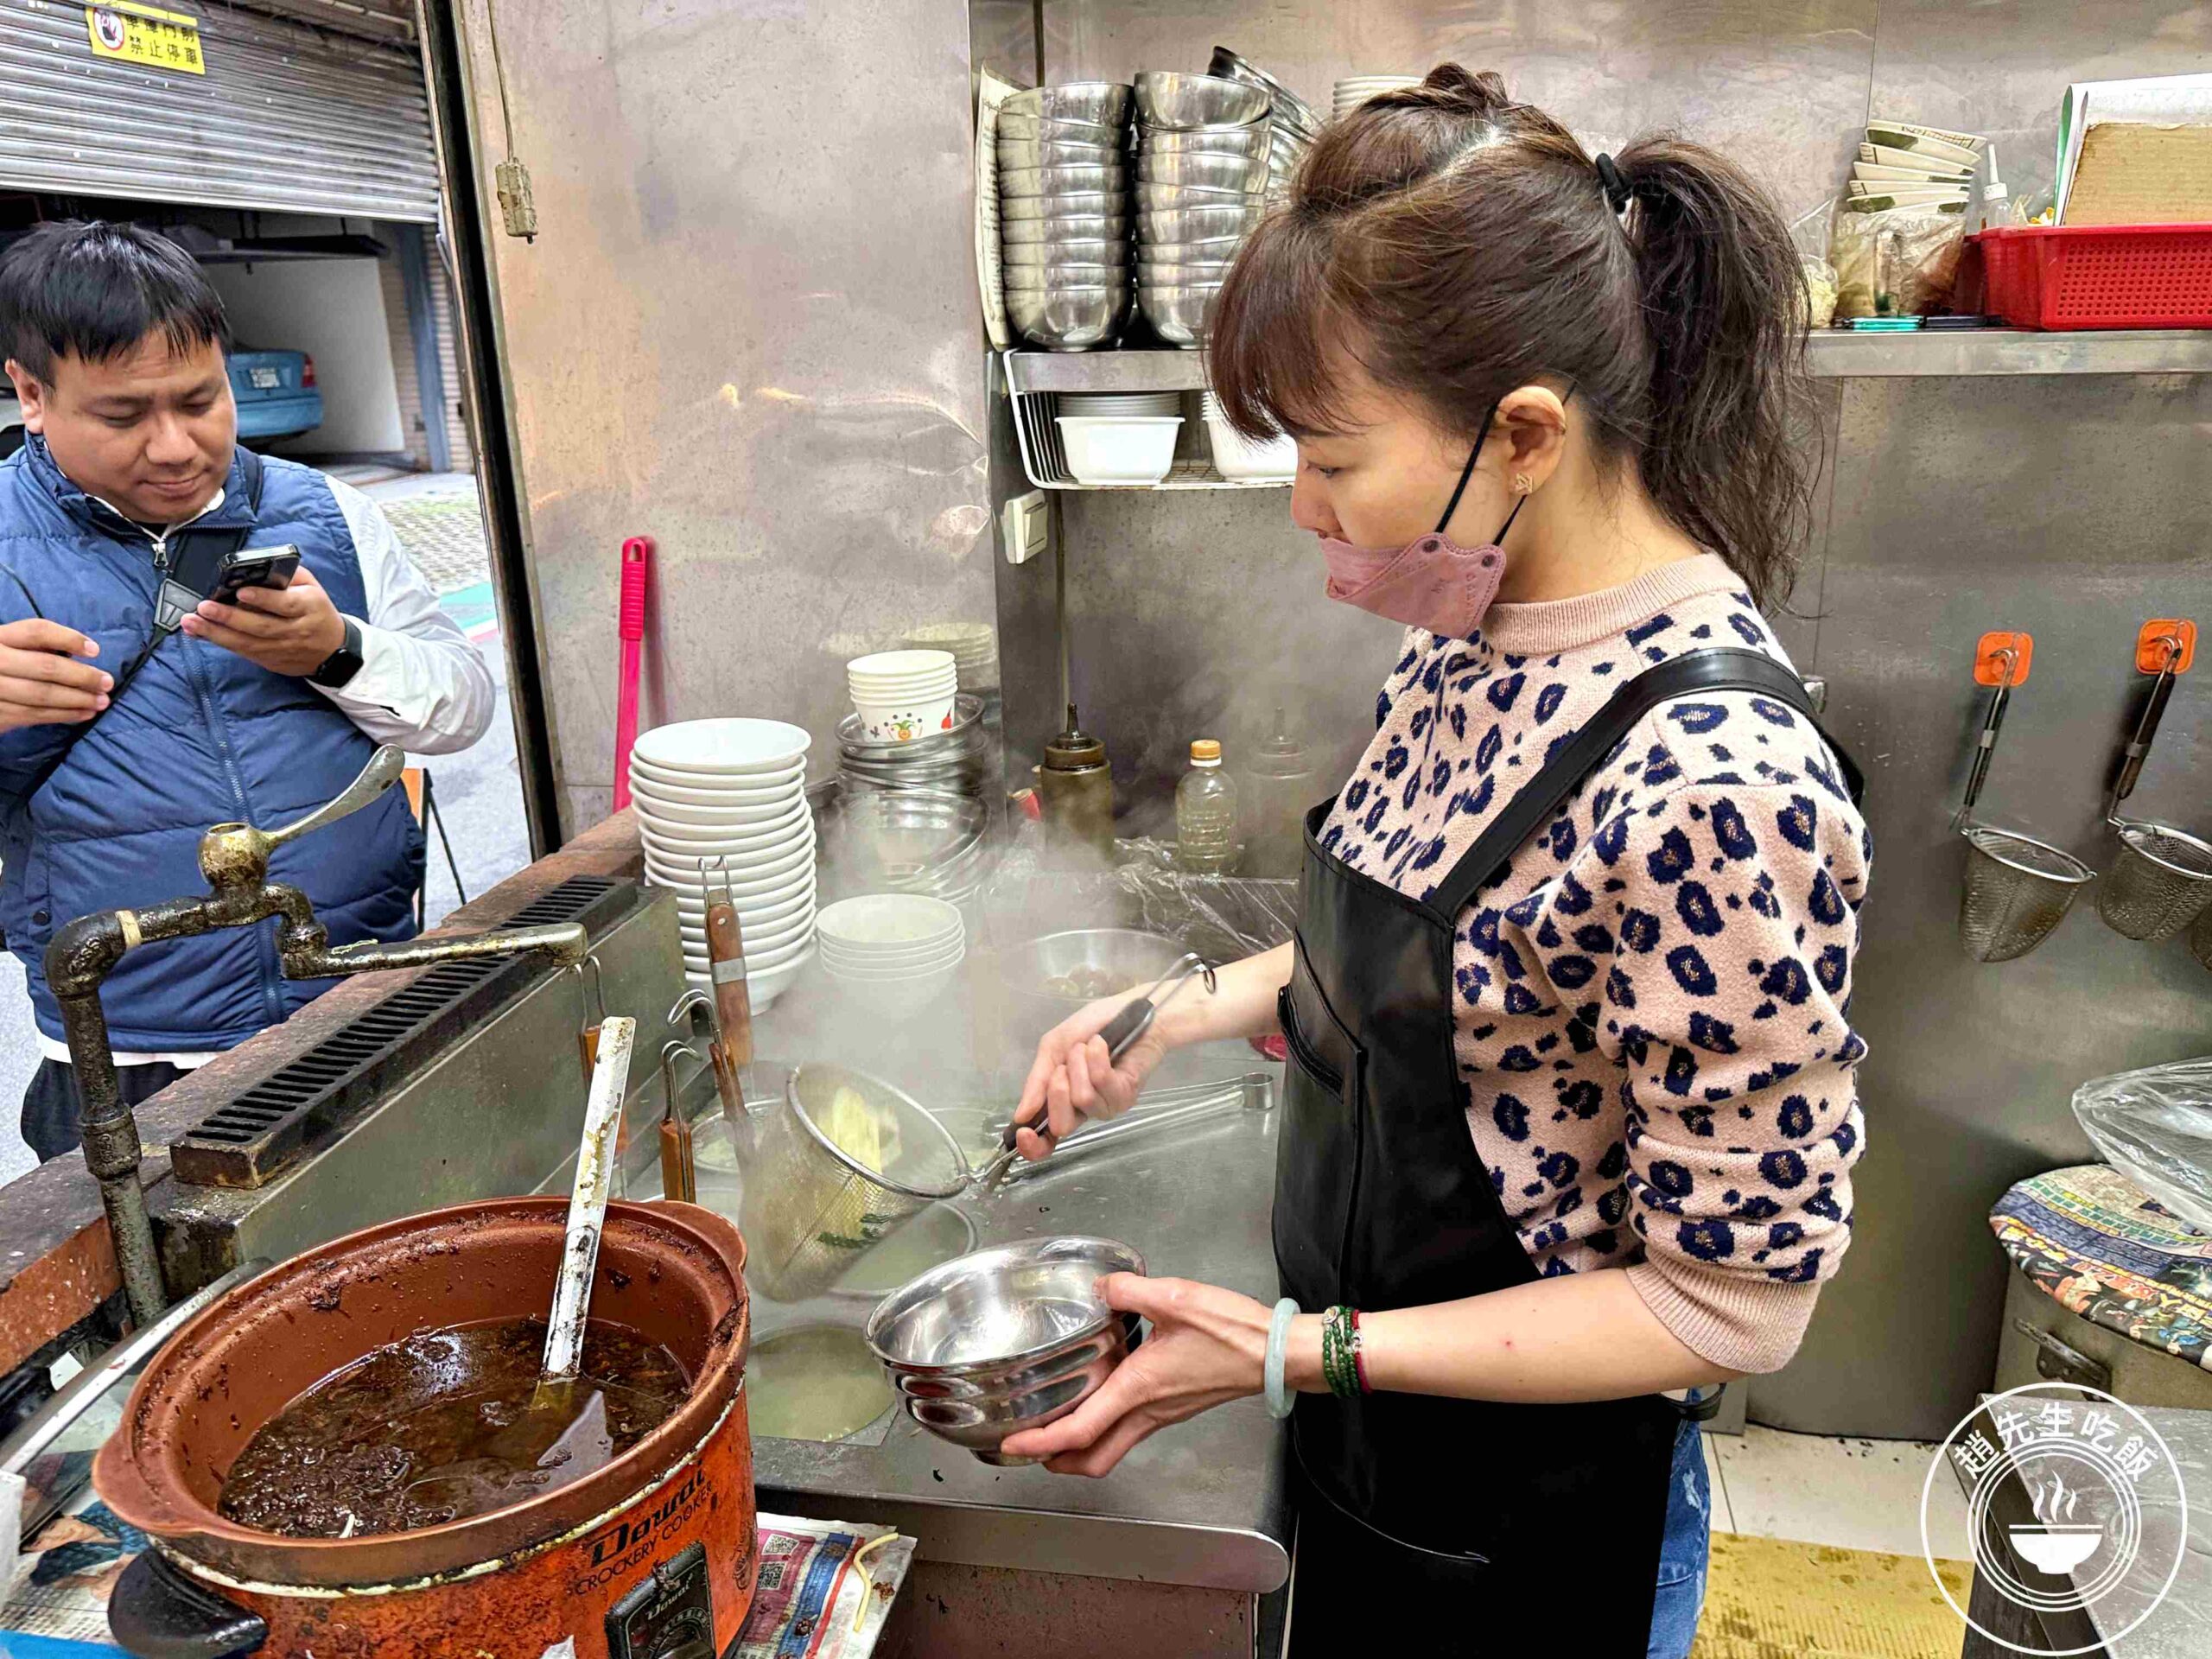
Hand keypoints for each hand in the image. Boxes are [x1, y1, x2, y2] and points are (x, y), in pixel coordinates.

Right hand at [0, 620, 111, 732]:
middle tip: (107, 683)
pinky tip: (84, 714)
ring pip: (42, 694)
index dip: (68, 639)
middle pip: (45, 666)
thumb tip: (80, 653)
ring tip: (102, 702)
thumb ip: (35, 646)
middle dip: (82, 676)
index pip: (36, 631)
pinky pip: (34, 715)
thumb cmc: (2, 666)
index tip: (95, 651)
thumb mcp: (10, 648)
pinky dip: (63, 715)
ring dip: (78, 699)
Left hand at [180, 565, 346, 677]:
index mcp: (309, 607)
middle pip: (261, 626)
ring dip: (217, 633)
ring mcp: (283, 648)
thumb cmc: (316, 611)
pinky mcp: (272, 661)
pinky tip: (201, 633)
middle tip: (204, 607)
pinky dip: (221, 642)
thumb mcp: (312, 587)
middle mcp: (296, 630)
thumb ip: (288, 575)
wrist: (333, 650)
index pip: (286, 604)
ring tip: (192, 622)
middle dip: (230, 617)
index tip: (240, 591)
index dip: (263, 599)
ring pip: (248, 643)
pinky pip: (244, 652)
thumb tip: (257, 567)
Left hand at [998, 1275, 1272, 1474]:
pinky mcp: (1174, 1407)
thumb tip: (1100, 1286)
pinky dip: (1104, 1427)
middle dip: (1056, 1461)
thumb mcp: (1174, 1297)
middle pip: (1093, 1458)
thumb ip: (1129, 1289)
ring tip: (1054, 1425)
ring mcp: (1162, 1414)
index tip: (1013, 1444)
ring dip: (1079, 1447)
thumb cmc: (1232, 1332)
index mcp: (1138, 1388)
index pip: (1080, 1430)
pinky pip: (1130, 1430)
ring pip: (1112, 1448)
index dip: (1041, 1442)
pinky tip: (1100, 1396)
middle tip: (1028, 1448)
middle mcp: (1147, 1411)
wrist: (1275, 1353)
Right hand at [1009, 992, 1169, 1163]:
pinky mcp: (1126, 1095)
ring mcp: (1106, 1106)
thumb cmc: (1092, 1027)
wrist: (1129, 1010)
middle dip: (1056, 1090)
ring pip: (1081, 1098)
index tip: (1023, 1132)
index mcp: (1062, 1102)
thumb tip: (1022, 1116)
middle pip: (1061, 1125)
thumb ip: (1037, 1081)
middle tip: (1065, 1065)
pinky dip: (1096, 1057)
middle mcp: (1084, 1111)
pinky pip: (1101, 1081)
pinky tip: (1101, 1044)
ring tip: (1088, 1046)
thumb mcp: (1053, 1047)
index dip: (1033, 1146)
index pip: (1047, 1140)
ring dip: (1078, 1064)